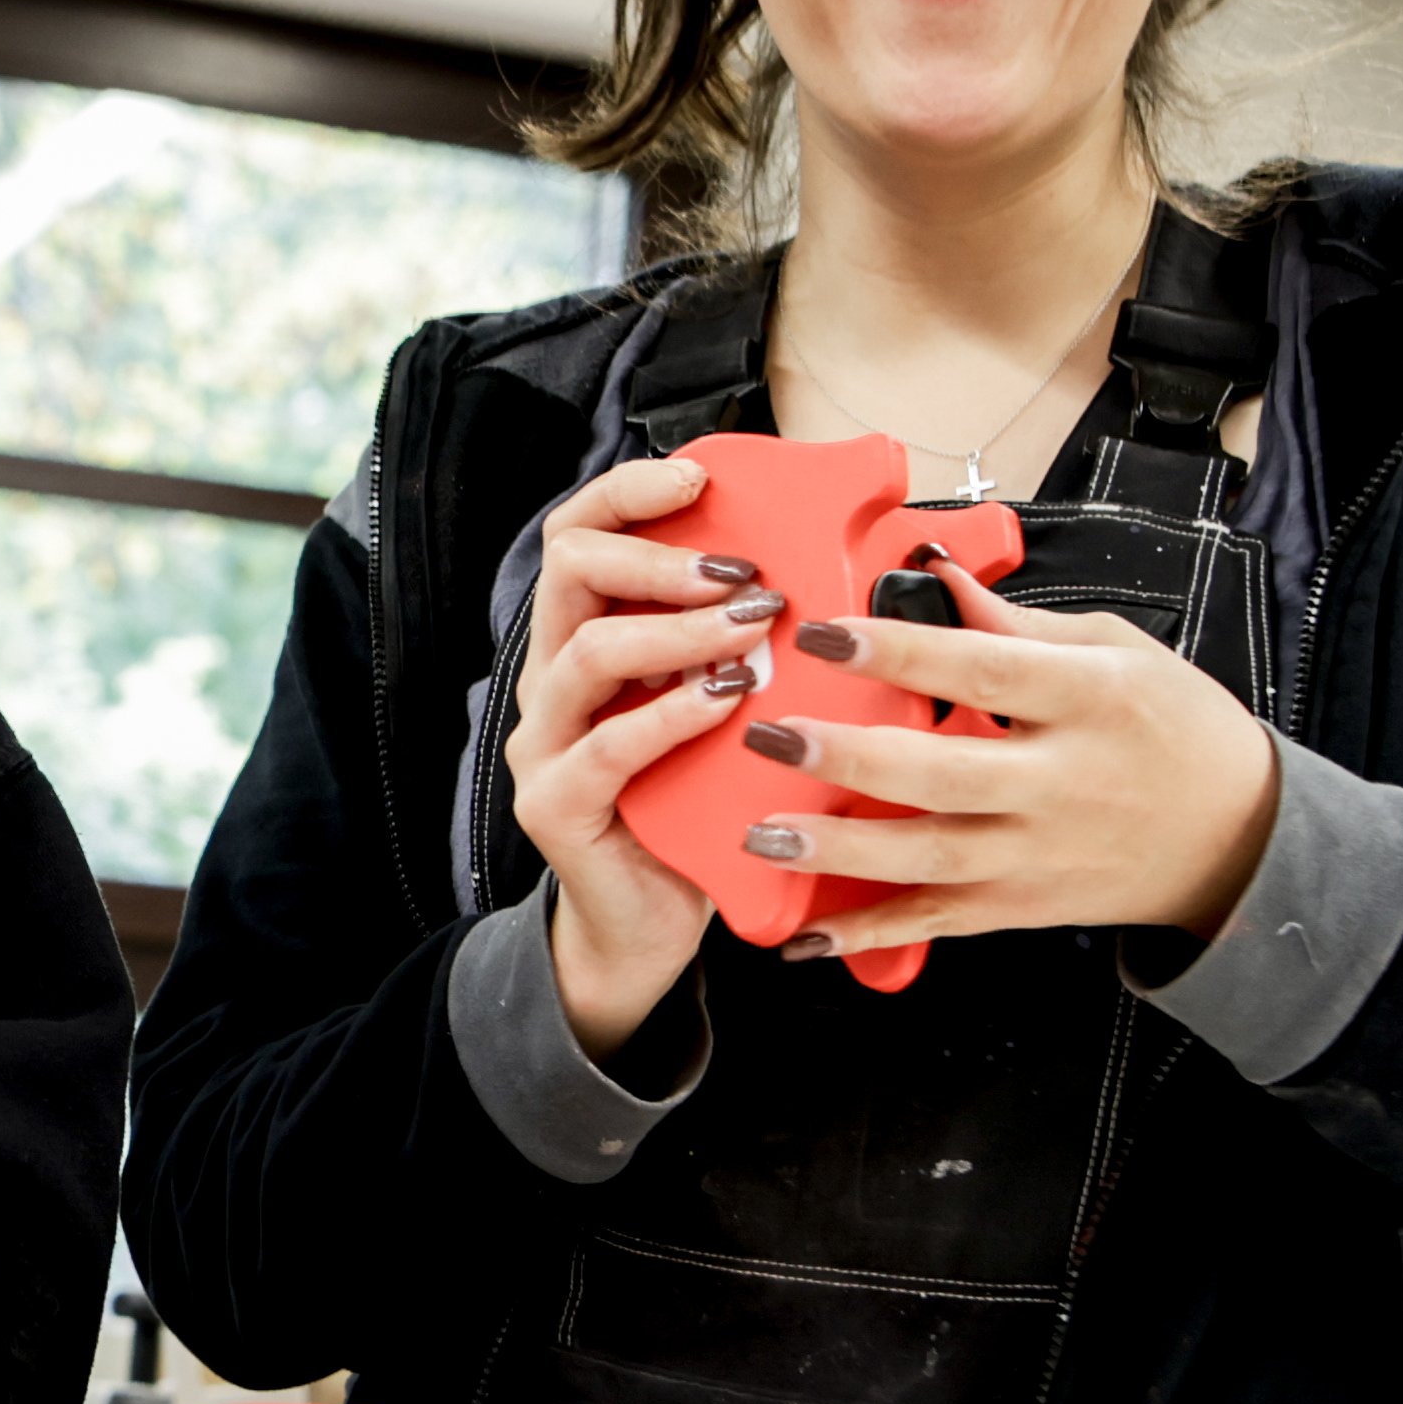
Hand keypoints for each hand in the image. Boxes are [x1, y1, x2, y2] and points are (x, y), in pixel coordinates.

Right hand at [502, 453, 783, 1055]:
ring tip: (750, 633)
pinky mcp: (555, 805)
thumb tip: (855, 569)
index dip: (631, 493)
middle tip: (742, 575)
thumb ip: (755, 643)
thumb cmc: (700, 811)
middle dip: (661, 556)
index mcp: (591, 639)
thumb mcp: (731, 709)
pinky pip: (607, 746)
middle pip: (570, 570)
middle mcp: (555, 680)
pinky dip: (669, 717)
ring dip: (678, 630)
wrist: (650, 926)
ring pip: (587, 652)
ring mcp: (546, 743)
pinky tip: (724, 705)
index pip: (583, 535)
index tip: (697, 477)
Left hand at [738, 577, 1280, 962]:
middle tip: (771, 736)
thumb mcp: (1117, 653)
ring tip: (762, 835)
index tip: (825, 632)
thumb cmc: (1176, 730)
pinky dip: (868, 934)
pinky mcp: (1022, 908)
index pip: (984, 669)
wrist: (1237, 836)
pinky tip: (805, 938)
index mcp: (1088, 701)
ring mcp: (1036, 854)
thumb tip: (934, 575)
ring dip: (838, 852)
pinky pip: (935, 922)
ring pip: (927, 857)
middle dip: (846, 758)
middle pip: (940, 773)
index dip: (901, 650)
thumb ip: (1016, 623)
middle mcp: (1059, 784)